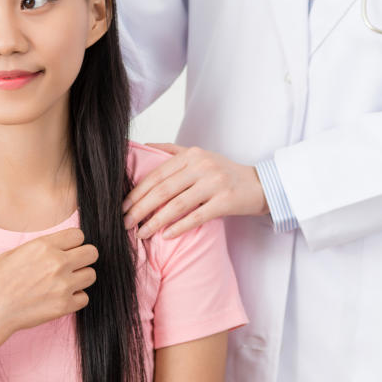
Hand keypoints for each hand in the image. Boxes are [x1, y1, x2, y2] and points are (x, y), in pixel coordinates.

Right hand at [0, 227, 95, 341]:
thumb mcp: (14, 253)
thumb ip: (40, 249)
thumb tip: (56, 248)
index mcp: (44, 246)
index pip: (78, 235)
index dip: (73, 243)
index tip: (67, 250)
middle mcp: (57, 263)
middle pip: (91, 253)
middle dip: (83, 258)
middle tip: (72, 265)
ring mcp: (63, 285)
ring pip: (91, 275)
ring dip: (81, 278)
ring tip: (65, 283)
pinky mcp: (64, 306)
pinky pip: (84, 298)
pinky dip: (75, 298)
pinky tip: (61, 298)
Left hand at [123, 144, 266, 240]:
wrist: (260, 185)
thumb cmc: (224, 172)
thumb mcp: (199, 155)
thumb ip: (172, 151)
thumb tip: (143, 146)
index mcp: (191, 154)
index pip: (157, 175)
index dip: (137, 192)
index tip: (122, 206)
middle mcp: (202, 166)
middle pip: (163, 190)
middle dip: (140, 208)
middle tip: (125, 223)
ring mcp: (215, 183)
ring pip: (177, 205)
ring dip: (155, 221)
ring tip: (141, 233)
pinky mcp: (225, 202)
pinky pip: (196, 217)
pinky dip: (179, 227)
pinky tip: (165, 236)